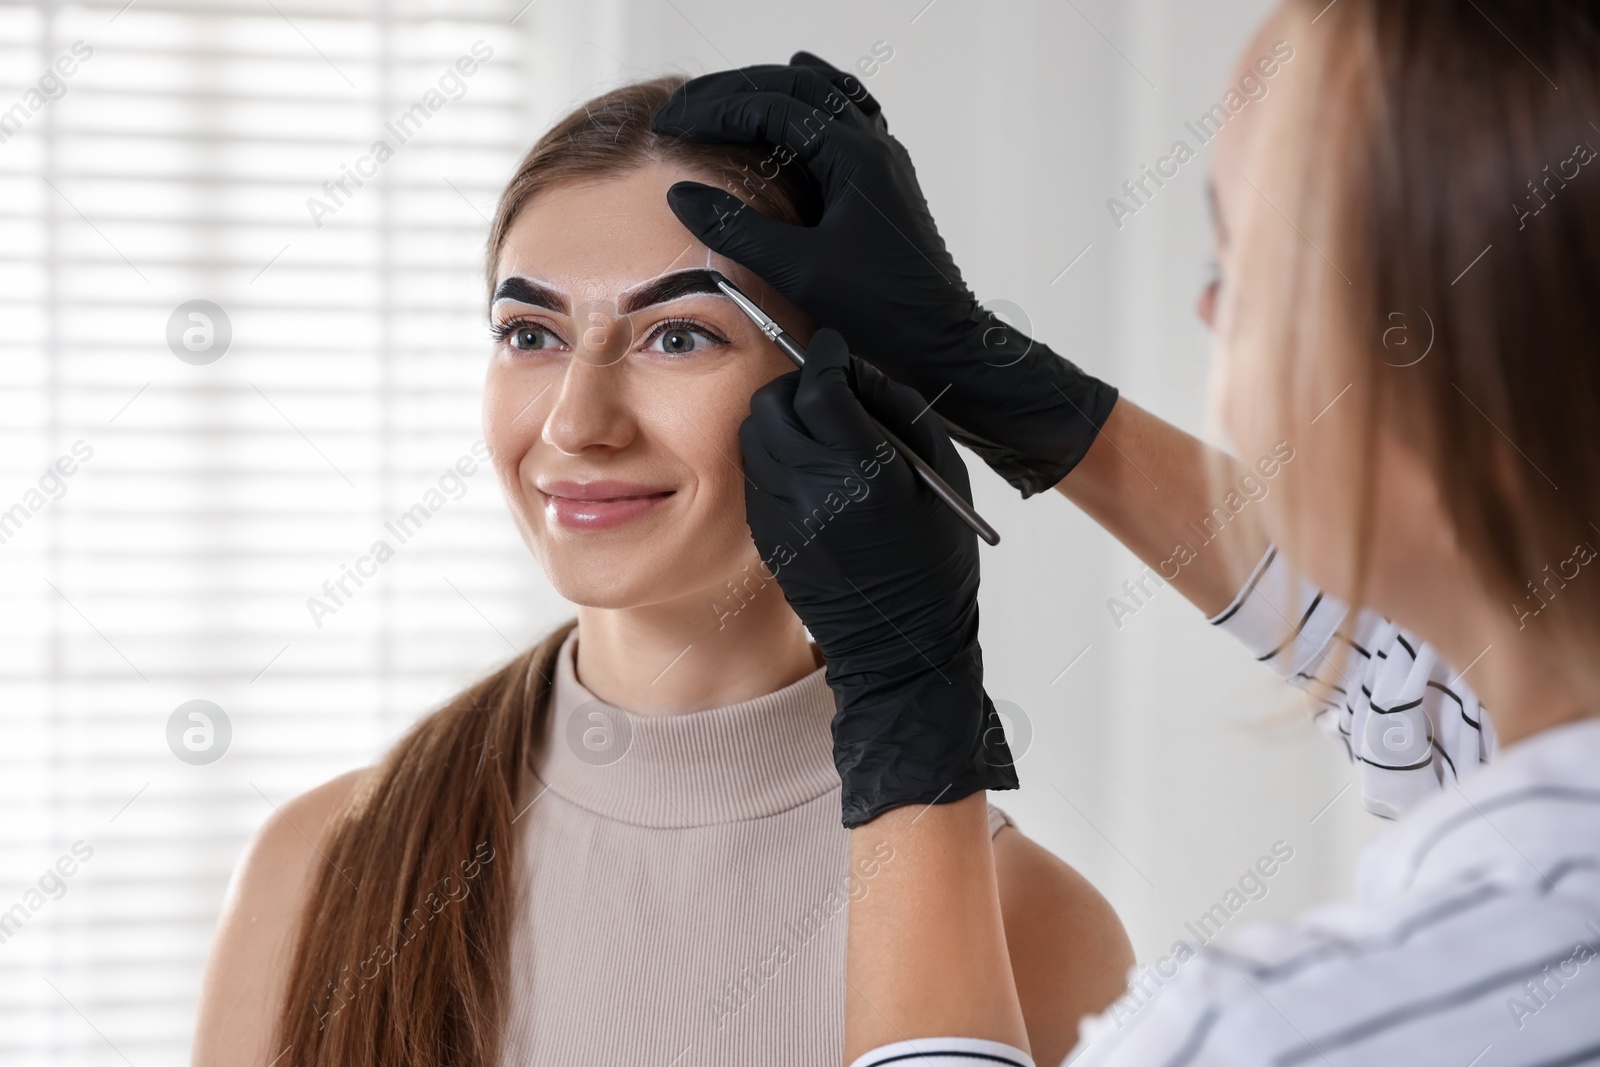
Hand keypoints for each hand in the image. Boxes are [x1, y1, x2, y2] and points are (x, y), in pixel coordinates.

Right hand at [656, 52, 1118, 496]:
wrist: (942, 341)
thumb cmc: (882, 311)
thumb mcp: (798, 271)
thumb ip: (738, 229)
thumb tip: (682, 194)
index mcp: (854, 157)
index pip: (772, 107)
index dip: (714, 110)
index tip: (671, 122)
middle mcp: (872, 148)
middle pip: (796, 87)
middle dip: (734, 91)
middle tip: (684, 107)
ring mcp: (881, 163)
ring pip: (823, 96)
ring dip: (772, 91)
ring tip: (726, 98)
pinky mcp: (882, 185)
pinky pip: (845, 124)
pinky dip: (810, 110)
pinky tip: (793, 118)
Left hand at [739, 328, 1015, 826]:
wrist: (899, 644)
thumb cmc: (934, 561)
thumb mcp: (940, 475)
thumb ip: (899, 411)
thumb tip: (858, 370)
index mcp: (863, 473)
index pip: (820, 385)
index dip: (828, 357)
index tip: (835, 349)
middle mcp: (811, 490)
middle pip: (772, 402)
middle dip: (796, 385)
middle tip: (825, 390)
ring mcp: (779, 515)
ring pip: (753, 434)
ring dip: (779, 418)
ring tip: (816, 430)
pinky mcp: (763, 534)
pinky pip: (755, 472)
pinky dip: (775, 456)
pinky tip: (808, 469)